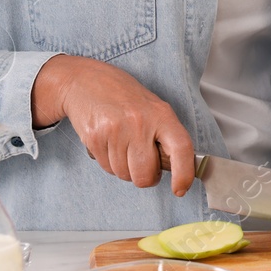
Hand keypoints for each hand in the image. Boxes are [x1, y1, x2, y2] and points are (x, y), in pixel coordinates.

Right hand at [31, 54, 195, 196]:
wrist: (86, 82)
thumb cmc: (124, 97)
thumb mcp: (154, 109)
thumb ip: (165, 136)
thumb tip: (177, 169)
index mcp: (162, 114)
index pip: (181, 148)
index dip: (184, 173)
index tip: (180, 188)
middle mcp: (140, 122)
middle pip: (145, 174)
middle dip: (144, 176)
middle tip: (142, 161)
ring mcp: (115, 130)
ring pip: (124, 175)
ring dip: (124, 168)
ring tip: (122, 144)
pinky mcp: (94, 138)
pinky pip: (106, 168)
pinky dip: (109, 162)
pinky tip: (109, 142)